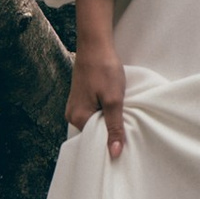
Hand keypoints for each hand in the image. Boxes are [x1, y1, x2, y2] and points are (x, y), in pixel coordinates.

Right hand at [68, 0, 127, 156]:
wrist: (95, 45)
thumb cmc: (104, 70)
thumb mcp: (114, 100)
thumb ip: (114, 127)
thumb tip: (114, 154)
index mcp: (77, 118)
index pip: (94, 142)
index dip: (109, 145)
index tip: (124, 149)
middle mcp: (72, 115)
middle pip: (94, 134)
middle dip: (109, 134)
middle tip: (127, 135)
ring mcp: (76, 106)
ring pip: (95, 123)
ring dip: (108, 123)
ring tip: (123, 123)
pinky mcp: (82, 98)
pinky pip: (94, 114)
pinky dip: (105, 114)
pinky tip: (115, 111)